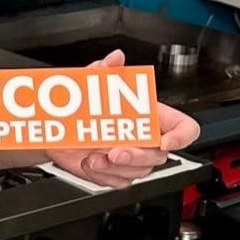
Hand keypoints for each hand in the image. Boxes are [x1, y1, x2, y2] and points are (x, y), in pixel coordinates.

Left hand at [47, 50, 200, 189]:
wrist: (55, 126)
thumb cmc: (79, 102)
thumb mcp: (92, 83)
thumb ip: (105, 70)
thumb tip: (116, 57)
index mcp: (149, 114)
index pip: (184, 127)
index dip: (182, 136)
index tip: (165, 142)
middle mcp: (144, 137)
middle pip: (160, 155)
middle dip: (136, 156)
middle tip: (115, 152)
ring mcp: (132, 156)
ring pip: (139, 172)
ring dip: (114, 168)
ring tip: (93, 157)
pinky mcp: (117, 172)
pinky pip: (119, 182)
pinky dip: (103, 175)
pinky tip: (89, 163)